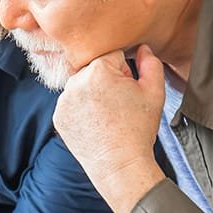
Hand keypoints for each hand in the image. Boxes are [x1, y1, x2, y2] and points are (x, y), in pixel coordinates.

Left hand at [53, 45, 166, 212]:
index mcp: (98, 70)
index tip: (128, 90)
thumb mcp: (154, 92)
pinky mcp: (58, 115)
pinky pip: (72, 104)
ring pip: (81, 86)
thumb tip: (143, 49)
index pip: (112, 56)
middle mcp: (76, 81)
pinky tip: (95, 124)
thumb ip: (151, 63)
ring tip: (107, 116)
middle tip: (118, 105)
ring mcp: (63, 100)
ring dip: (92, 94)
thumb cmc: (138, 129)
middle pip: (94, 70)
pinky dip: (81, 110)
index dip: (124, 72)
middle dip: (107, 81)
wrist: (120, 164)